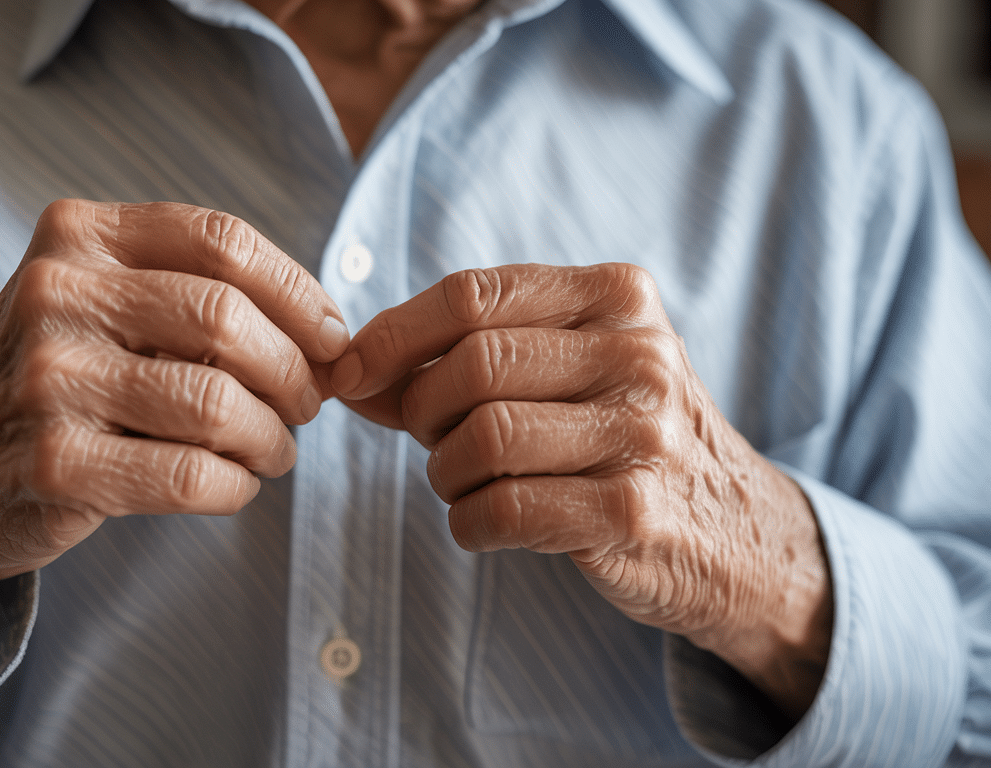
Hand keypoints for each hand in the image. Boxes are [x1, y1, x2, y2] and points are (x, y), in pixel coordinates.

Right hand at [0, 200, 348, 670]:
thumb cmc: (52, 384)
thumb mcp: (97, 304)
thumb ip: (190, 294)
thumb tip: (324, 334)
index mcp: (77, 235)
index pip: (220, 240)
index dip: (298, 292)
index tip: (330, 338)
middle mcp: (55, 293)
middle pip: (227, 319)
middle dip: (293, 371)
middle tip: (307, 405)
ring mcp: (48, 380)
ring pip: (218, 403)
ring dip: (271, 438)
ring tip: (273, 451)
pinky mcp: (55, 464)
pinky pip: (192, 475)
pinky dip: (235, 487)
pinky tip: (233, 486)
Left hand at [330, 262, 830, 718]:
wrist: (732, 528)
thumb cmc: (621, 435)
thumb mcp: (566, 368)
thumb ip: (464, 356)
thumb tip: (350, 367)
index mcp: (617, 296)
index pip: (473, 294)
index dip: (393, 335)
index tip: (350, 373)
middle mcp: (639, 355)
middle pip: (472, 366)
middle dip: (422, 410)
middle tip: (431, 439)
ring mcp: (643, 435)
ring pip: (482, 438)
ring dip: (443, 471)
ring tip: (464, 481)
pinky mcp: (632, 513)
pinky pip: (502, 510)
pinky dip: (467, 522)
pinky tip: (484, 521)